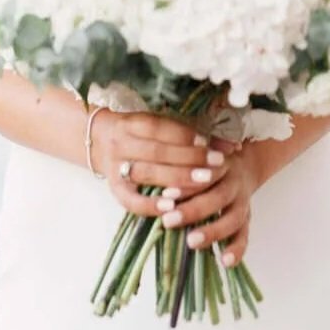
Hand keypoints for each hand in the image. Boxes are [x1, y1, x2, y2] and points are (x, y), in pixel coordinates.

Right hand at [90, 109, 239, 220]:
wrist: (99, 142)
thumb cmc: (138, 134)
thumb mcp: (156, 125)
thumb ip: (187, 133)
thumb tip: (230, 144)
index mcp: (131, 122)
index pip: (159, 127)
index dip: (184, 136)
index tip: (208, 143)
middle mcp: (121, 144)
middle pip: (157, 151)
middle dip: (189, 159)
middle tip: (216, 166)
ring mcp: (116, 168)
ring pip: (147, 173)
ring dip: (177, 179)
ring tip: (203, 182)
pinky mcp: (115, 190)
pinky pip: (132, 201)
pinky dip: (151, 205)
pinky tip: (172, 206)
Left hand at [159, 146, 261, 267]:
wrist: (242, 162)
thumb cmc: (206, 161)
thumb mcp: (194, 155)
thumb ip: (177, 162)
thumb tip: (139, 170)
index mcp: (219, 163)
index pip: (204, 172)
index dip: (186, 184)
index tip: (166, 195)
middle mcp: (233, 181)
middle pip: (217, 196)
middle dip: (193, 210)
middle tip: (168, 221)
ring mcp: (242, 201)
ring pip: (233, 218)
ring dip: (212, 231)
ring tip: (191, 242)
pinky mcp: (247, 218)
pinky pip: (245, 235)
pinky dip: (237, 249)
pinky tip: (225, 261)